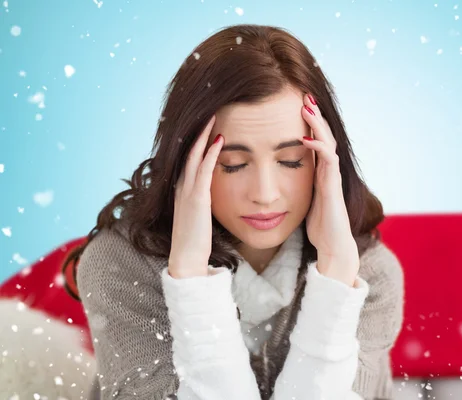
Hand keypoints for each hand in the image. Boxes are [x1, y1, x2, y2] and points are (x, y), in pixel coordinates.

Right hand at [169, 115, 223, 278]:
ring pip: (195, 155)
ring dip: (204, 135)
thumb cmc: (197, 240)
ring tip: (214, 116)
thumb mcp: (200, 214)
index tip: (210, 121)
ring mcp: (188, 191)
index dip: (198, 138)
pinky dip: (210, 154)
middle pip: (190, 150)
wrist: (187, 259)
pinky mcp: (196, 199)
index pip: (191, 156)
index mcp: (184, 188)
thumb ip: (204, 200)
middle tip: (211, 109)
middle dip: (200, 129)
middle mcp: (182, 185)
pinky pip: (204, 171)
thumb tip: (213, 192)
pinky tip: (219, 140)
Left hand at [300, 94, 359, 285]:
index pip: (315, 140)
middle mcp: (328, 170)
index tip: (295, 105)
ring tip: (307, 106)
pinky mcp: (333, 186)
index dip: (308, 123)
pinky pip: (328, 160)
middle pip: (323, 135)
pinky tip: (305, 137)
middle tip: (303, 95)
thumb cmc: (319, 226)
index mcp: (320, 172)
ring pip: (328, 141)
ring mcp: (332, 176)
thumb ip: (297, 186)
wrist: (333, 245)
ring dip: (317, 123)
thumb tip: (279, 179)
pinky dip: (317, 147)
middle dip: (314, 115)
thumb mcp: (304, 200)